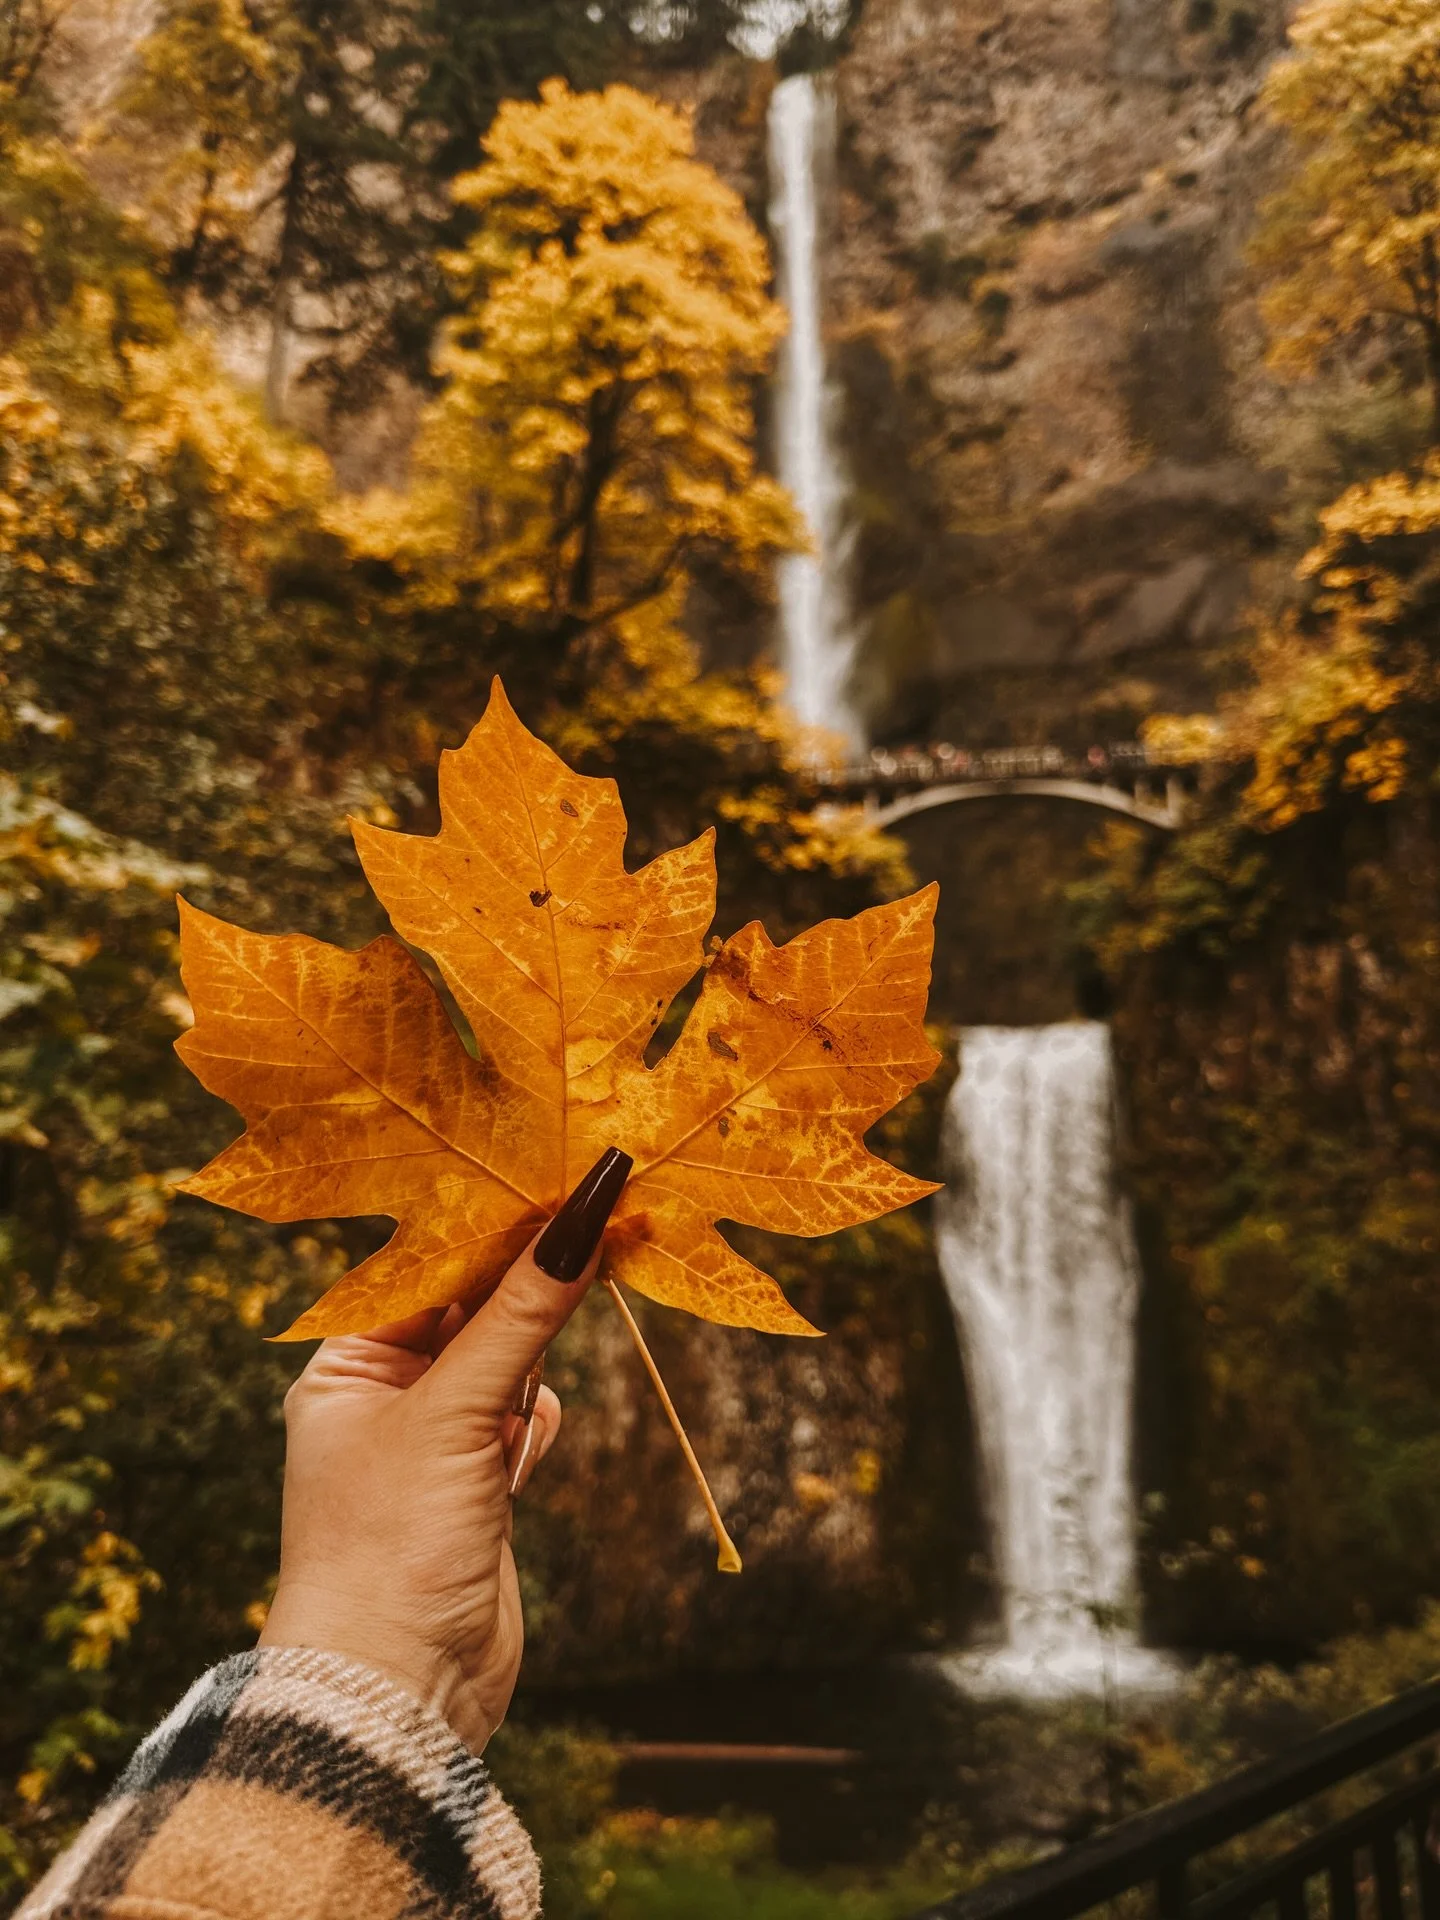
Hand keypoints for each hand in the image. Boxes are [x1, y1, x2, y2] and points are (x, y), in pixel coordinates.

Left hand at [258, 1149, 630, 1752]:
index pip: (430, 1268)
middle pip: (471, 1310)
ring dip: (536, 1348)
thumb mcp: (453, 1412)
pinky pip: (516, 1423)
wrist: (394, 1695)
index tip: (562, 1178)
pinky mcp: (475, 1492)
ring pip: (503, 1363)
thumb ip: (520, 1314)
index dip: (496, 1225)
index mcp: (346, 1366)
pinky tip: (535, 1428)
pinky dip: (533, 1417)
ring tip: (587, 1296)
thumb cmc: (388, 1545)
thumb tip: (580, 1217)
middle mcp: (383, 1398)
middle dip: (529, 1275)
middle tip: (600, 1214)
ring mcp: (431, 1446)